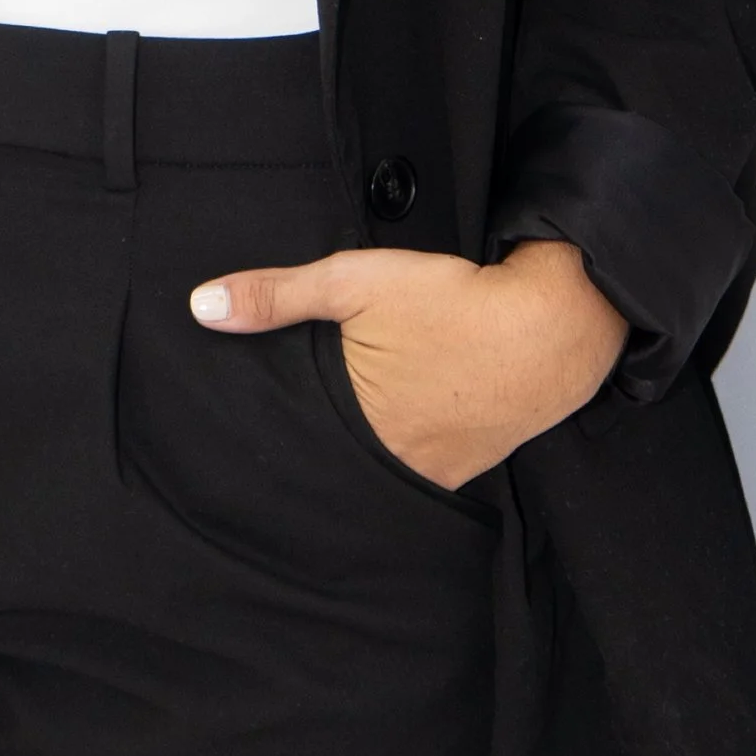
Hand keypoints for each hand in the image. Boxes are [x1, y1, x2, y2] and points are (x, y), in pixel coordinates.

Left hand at [188, 237, 627, 488]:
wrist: (553, 325)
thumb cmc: (452, 302)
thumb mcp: (354, 282)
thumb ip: (276, 296)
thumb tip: (201, 306)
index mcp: (360, 434)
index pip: (297, 450)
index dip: (275, 439)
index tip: (246, 440)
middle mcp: (398, 468)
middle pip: (337, 466)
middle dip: (316, 448)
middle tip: (297, 427)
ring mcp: (440, 473)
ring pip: (381, 469)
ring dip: (364, 450)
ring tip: (347, 426)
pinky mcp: (472, 464)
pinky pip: (423, 465)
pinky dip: (407, 447)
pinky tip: (405, 421)